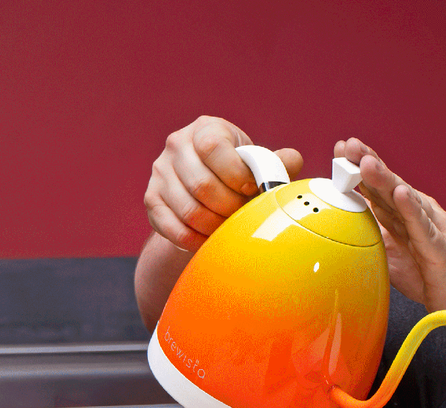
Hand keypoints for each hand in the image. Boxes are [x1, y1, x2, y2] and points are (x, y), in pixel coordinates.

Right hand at [145, 116, 302, 251]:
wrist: (205, 195)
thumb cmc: (238, 177)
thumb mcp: (256, 166)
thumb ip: (275, 166)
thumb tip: (293, 159)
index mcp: (206, 129)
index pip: (212, 146)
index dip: (235, 173)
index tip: (251, 188)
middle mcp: (178, 145)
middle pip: (202, 185)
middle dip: (231, 208)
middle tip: (244, 216)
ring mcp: (161, 172)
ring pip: (190, 210)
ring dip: (216, 227)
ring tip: (231, 228)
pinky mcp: (152, 199)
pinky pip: (174, 228)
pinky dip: (197, 241)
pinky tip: (212, 240)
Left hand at [334, 137, 445, 326]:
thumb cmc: (437, 278)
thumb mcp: (397, 258)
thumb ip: (375, 242)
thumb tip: (344, 234)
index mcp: (407, 217)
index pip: (380, 189)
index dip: (359, 170)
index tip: (339, 150)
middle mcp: (421, 216)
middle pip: (390, 187)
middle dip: (368, 164)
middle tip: (347, 146)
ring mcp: (434, 230)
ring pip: (406, 201)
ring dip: (386, 181)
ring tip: (366, 163)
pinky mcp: (443, 252)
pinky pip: (426, 230)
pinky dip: (413, 212)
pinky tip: (402, 195)